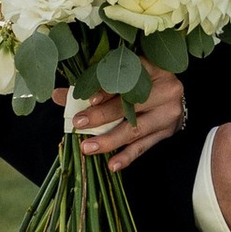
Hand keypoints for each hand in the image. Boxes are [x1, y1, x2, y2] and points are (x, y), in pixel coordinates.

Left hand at [66, 67, 185, 169]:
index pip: (127, 78)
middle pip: (130, 104)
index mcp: (152, 67)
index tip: (89, 100)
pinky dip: (127, 156)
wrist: (172, 95)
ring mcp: (168, 112)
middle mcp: (166, 88)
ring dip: (110, 140)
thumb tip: (58, 96)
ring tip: (89, 148)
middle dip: (102, 116)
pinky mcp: (167, 131)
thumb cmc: (141, 81)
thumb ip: (91, 84)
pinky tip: (112, 165)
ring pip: (136, 129)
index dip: (107, 90)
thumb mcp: (120, 76)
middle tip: (79, 125)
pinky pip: (144, 146)